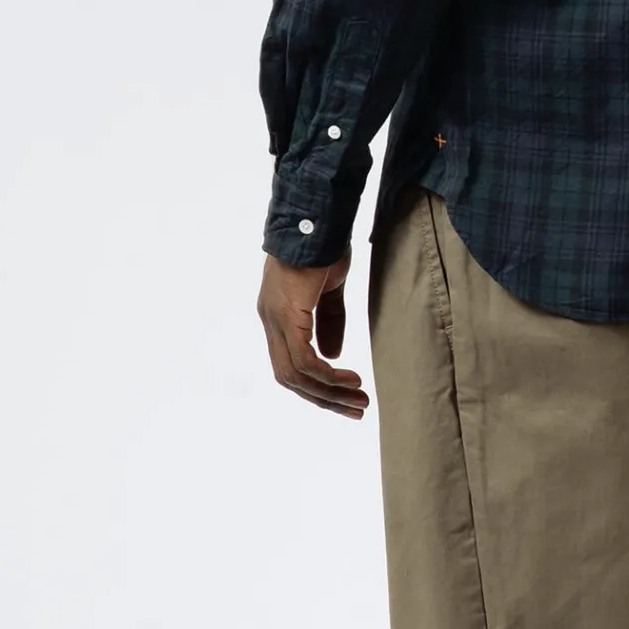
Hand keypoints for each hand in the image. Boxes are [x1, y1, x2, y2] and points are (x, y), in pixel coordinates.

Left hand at [257, 248, 370, 417]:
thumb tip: (333, 355)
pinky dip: (327, 376)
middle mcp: (270, 320)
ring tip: (358, 400)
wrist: (320, 218)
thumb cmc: (325, 246)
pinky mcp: (287, 316)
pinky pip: (305, 360)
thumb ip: (328, 322)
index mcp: (278, 314)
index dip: (315, 385)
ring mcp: (275, 319)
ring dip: (328, 393)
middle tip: (355, 410)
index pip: (290, 364)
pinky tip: (350, 379)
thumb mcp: (329, 289)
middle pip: (290, 377)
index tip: (344, 396)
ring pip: (296, 374)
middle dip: (324, 398)